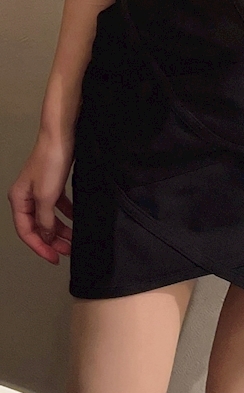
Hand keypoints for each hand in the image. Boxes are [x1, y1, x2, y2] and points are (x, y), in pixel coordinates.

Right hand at [8, 131, 73, 263]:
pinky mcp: (52, 183)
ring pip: (49, 217)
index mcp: (18, 200)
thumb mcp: (46, 196)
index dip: (40, 247)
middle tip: (67, 252)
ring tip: (73, 239)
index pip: (26, 232)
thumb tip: (46, 238)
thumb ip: (45, 220)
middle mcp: (26, 196)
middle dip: (52, 240)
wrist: (62, 135)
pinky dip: (66, 214)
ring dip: (61, 229)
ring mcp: (39, 189)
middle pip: (38, 226)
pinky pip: (57, 205)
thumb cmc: (50, 160)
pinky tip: (76, 219)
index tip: (54, 258)